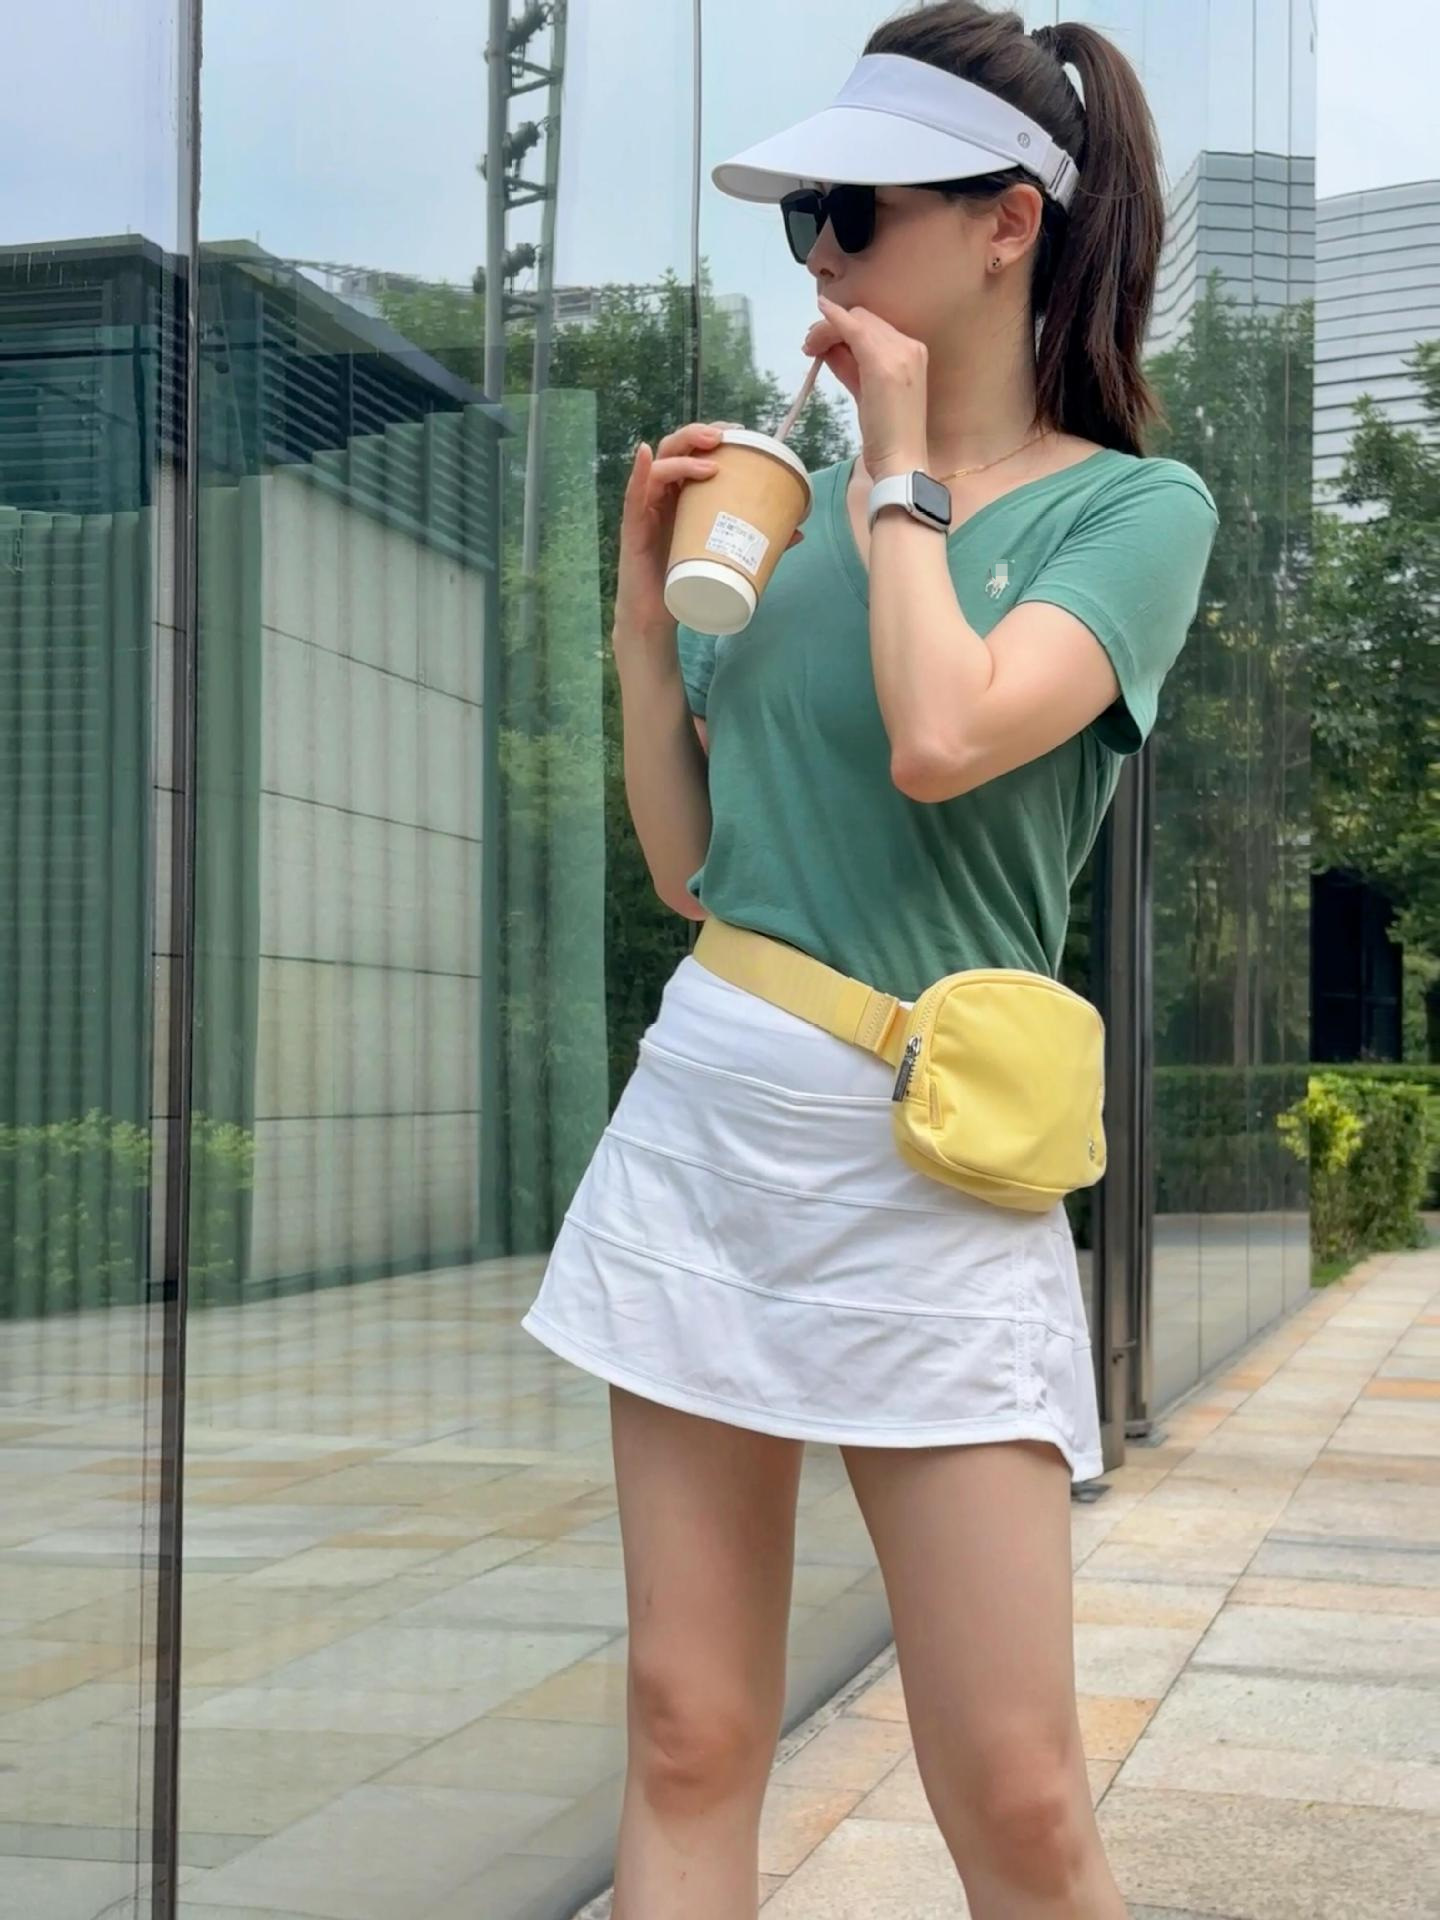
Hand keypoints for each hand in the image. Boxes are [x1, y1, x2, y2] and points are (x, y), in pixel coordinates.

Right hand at [614, 422, 803, 640]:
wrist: (658, 617)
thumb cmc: (687, 582)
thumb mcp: (724, 555)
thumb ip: (756, 541)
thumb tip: (796, 531)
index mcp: (684, 495)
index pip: (693, 451)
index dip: (713, 434)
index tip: (740, 432)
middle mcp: (664, 495)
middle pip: (675, 449)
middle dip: (699, 434)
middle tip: (725, 436)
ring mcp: (647, 508)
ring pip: (659, 466)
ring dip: (683, 455)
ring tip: (711, 460)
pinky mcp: (633, 527)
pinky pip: (634, 494)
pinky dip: (639, 472)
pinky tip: (644, 454)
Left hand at [803, 294, 928, 479]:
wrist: (902, 463)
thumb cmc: (887, 438)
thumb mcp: (868, 394)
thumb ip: (852, 368)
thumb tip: (829, 348)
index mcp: (912, 354)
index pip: (874, 327)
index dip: (845, 329)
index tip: (822, 343)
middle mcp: (910, 347)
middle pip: (865, 319)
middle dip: (833, 327)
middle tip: (809, 347)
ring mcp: (899, 353)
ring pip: (856, 321)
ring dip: (827, 329)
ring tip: (808, 347)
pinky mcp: (881, 363)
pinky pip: (854, 329)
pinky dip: (835, 319)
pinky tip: (822, 309)